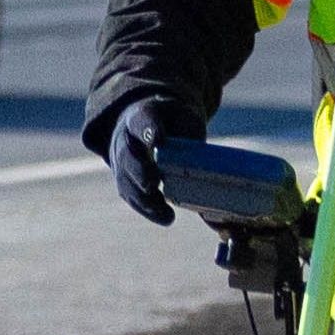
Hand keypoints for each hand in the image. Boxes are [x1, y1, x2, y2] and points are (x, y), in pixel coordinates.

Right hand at [87, 108, 188, 223]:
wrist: (148, 126)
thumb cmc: (173, 123)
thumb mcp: (186, 120)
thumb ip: (193, 137)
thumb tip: (212, 170)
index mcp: (143, 116)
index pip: (143, 121)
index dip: (149, 130)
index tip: (158, 138)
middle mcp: (126, 140)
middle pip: (128, 156)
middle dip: (139, 170)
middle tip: (153, 183)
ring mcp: (122, 162)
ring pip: (126, 182)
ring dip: (145, 199)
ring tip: (167, 214)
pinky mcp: (125, 181)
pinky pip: (132, 197)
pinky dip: (148, 210)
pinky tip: (166, 218)